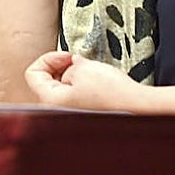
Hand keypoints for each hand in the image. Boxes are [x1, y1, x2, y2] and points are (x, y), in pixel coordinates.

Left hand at [24, 50, 147, 111]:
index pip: (32, 74)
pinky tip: (98, 83)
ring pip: (62, 89)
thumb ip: (66, 65)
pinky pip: (76, 97)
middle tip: (78, 62)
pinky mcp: (86, 117)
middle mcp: (57, 113)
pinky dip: (83, 87)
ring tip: (92, 73)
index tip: (66, 57)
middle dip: (61, 67)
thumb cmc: (113, 92)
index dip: (49, 59)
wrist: (141, 109)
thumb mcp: (83, 67)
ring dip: (74, 76)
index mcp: (50, 102)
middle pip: (46, 82)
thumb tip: (69, 68)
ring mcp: (72, 117)